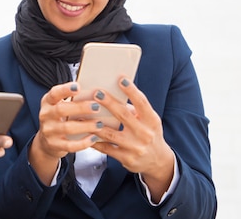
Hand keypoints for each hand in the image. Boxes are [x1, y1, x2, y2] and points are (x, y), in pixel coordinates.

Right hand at [28, 82, 102, 183]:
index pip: (54, 93)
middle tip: (96, 107)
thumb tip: (95, 92)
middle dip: (80, 108)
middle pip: (61, 110)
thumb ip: (72, 99)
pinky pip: (70, 145)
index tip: (78, 86)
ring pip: (67, 128)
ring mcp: (48, 131)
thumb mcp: (59, 106)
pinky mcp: (54, 145)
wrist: (45, 142)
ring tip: (99, 124)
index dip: (65, 89)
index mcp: (47, 102)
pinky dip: (83, 142)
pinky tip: (94, 138)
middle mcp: (45, 115)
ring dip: (85, 126)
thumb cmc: (59, 119)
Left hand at [91, 78, 174, 201]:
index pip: (142, 103)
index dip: (132, 91)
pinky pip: (106, 148)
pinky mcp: (126, 158)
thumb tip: (115, 92)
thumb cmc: (149, 133)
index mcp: (151, 120)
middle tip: (97, 93)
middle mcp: (144, 133)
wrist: (157, 160)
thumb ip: (136, 109)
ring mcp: (135, 147)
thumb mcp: (149, 120)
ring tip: (82, 114)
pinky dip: (94, 140)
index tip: (121, 80)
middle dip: (109, 103)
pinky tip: (85, 133)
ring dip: (95, 123)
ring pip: (110, 133)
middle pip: (124, 115)